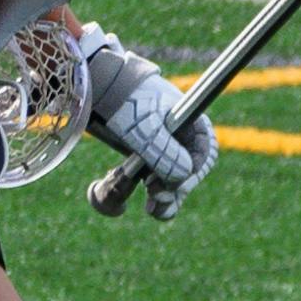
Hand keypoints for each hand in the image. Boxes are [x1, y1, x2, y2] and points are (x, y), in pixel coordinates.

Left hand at [76, 28, 214, 222]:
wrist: (96, 90)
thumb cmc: (124, 102)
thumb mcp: (144, 127)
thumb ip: (164, 152)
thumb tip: (182, 176)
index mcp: (190, 122)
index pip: (204, 154)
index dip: (193, 173)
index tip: (175, 185)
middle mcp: (180, 136)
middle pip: (189, 171)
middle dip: (176, 190)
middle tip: (157, 202)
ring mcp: (163, 147)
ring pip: (172, 181)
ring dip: (165, 198)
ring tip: (154, 210)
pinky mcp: (145, 156)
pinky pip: (153, 182)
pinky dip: (148, 195)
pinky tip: (138, 204)